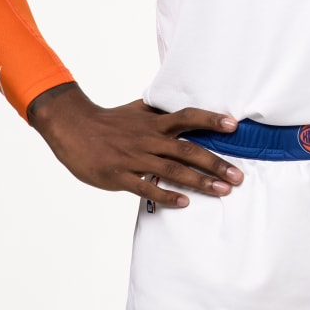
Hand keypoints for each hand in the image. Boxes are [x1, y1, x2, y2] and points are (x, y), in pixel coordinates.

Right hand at [27, 84, 243, 207]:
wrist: (72, 127)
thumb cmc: (109, 121)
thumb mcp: (137, 110)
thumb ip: (161, 111)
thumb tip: (185, 107)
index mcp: (154, 122)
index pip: (187, 117)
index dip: (210, 119)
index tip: (233, 125)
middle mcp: (148, 138)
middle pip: (187, 150)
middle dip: (215, 163)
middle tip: (238, 176)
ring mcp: (134, 157)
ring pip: (172, 170)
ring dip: (200, 182)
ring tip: (222, 191)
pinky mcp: (119, 175)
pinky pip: (146, 187)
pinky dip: (166, 195)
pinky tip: (184, 202)